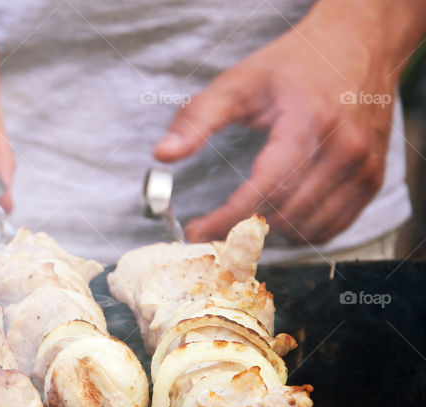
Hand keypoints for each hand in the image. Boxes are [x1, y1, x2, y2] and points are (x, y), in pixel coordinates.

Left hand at [153, 2, 402, 244]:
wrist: (359, 45)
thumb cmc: (294, 66)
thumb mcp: (240, 82)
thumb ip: (197, 118)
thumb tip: (163, 154)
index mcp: (311, 120)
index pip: (268, 187)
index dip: (228, 217)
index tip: (196, 231)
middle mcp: (345, 147)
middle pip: (285, 213)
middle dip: (241, 228)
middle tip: (211, 226)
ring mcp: (365, 167)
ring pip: (307, 228)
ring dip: (269, 232)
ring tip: (243, 216)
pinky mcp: (373, 181)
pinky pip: (331, 228)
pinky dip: (298, 231)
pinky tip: (275, 215)